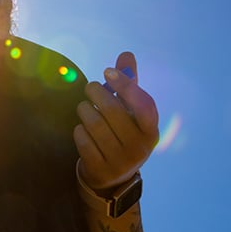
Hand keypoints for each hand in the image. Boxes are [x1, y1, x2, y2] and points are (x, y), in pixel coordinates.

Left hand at [73, 52, 158, 191]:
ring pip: (95, 124)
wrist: (112, 176)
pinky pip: (83, 140)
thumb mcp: (130, 112)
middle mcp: (140, 148)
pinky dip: (79, 130)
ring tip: (84, 107)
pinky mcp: (100, 169)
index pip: (143, 104)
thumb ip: (129, 84)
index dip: (125, 85)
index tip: (107, 71)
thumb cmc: (122, 133)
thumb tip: (126, 54)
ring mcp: (120, 161)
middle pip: (113, 111)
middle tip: (90, 87)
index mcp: (151, 131)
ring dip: (85, 110)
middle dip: (97, 93)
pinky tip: (82, 129)